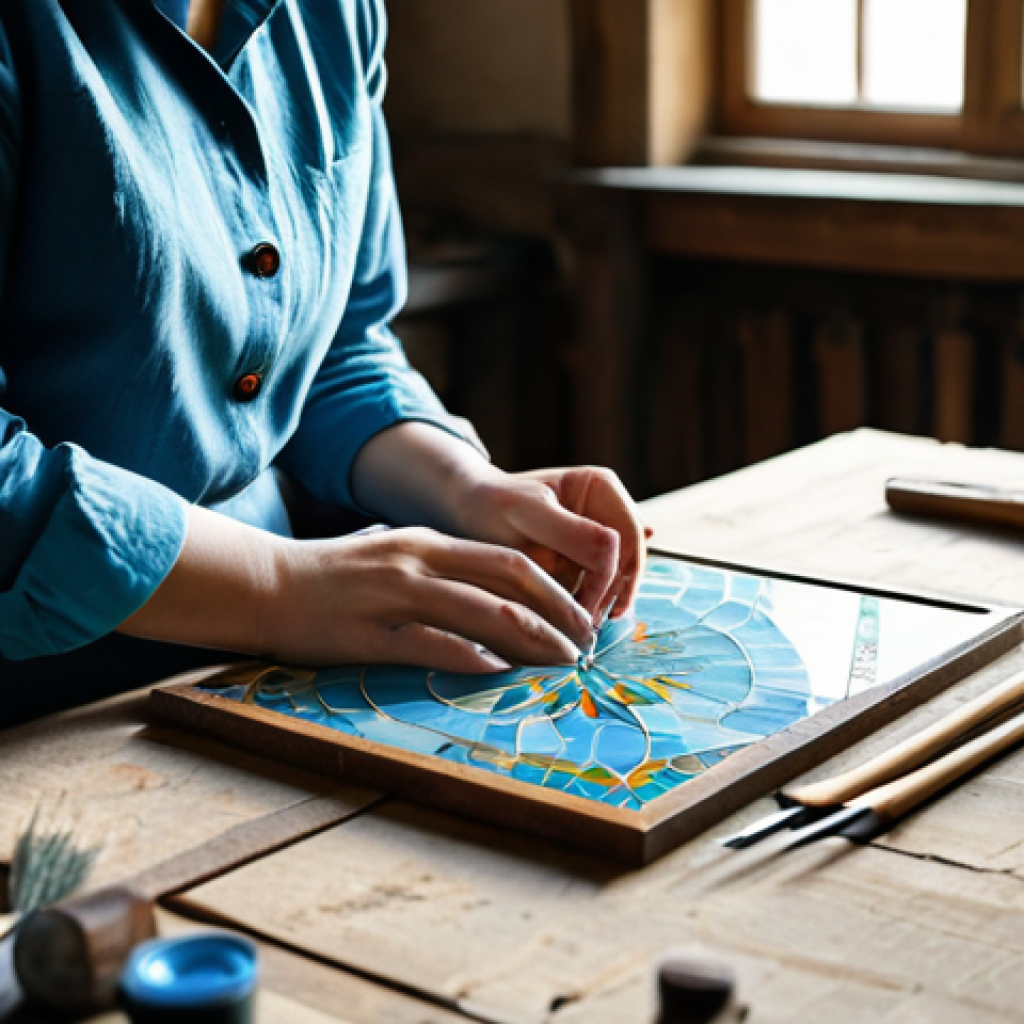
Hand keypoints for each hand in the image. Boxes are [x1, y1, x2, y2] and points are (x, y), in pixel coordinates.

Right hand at [263, 526, 593, 671]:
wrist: (266, 583)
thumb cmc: (333, 575)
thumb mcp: (393, 556)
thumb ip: (439, 567)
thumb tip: (489, 592)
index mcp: (428, 543)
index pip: (510, 560)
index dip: (555, 588)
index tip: (581, 615)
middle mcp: (419, 562)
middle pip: (510, 582)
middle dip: (558, 613)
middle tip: (587, 643)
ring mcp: (395, 596)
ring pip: (483, 613)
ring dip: (532, 640)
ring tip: (561, 663)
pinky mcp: (369, 634)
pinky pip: (431, 645)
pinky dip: (473, 659)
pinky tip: (501, 673)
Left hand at [456, 466, 648, 620]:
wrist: (471, 512)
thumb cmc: (495, 504)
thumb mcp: (529, 514)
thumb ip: (573, 531)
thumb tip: (614, 549)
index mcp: (601, 487)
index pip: (627, 537)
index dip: (611, 575)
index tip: (586, 608)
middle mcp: (608, 511)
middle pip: (629, 559)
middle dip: (612, 593)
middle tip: (587, 626)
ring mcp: (601, 538)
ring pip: (619, 577)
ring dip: (604, 603)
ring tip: (581, 627)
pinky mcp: (587, 561)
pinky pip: (601, 586)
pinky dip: (591, 603)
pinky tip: (576, 617)